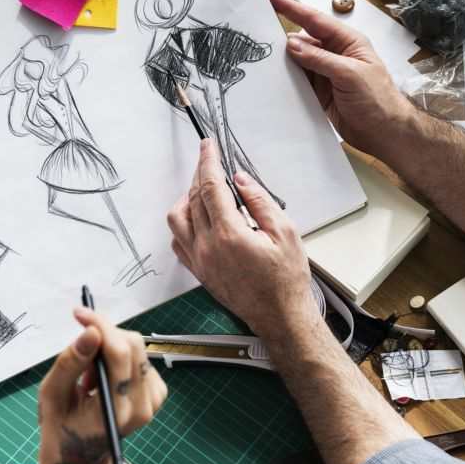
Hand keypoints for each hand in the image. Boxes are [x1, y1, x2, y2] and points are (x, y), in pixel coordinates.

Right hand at [38, 309, 166, 463]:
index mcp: (114, 412)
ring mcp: (153, 401)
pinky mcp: (157, 394)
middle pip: (132, 345)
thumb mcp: (52, 395)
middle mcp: (142, 407)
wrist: (82, 457)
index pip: (120, 354)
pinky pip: (141, 358)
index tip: (79, 314)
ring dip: (110, 349)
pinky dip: (120, 358)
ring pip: (137, 348)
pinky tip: (105, 377)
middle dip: (104, 334)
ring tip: (88, 373)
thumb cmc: (61, 426)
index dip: (101, 326)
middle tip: (80, 345)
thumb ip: (70, 362)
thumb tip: (91, 331)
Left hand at [167, 139, 320, 339]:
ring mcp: (200, 261)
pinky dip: (183, 223)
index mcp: (229, 234)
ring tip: (204, 190)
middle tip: (210, 162)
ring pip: (177, 219)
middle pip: (193, 198)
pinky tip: (198, 218)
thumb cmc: (287, 279)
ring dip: (187, 198)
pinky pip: (179, 241)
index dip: (207, 161)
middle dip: (200, 175)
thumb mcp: (285, 232)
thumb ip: (260, 201)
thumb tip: (240, 180)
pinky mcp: (199, 272)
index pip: (210, 187)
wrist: (281, 317)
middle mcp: (208, 247)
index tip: (207, 146)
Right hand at [267, 0, 409, 156]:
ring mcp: (325, 73)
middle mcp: (334, 54)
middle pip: (302, 39)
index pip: (314, 20)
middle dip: (280, 32)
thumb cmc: (379, 100)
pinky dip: (284, 79)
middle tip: (255, 25)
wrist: (385, 134)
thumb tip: (292, 44)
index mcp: (347, 42)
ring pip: (296, 60)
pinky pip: (297, 81)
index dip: (292, 7)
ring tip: (258, 54)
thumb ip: (320, 59)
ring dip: (281, 59)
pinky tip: (271, 78)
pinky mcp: (318, 92)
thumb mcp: (350, 75)